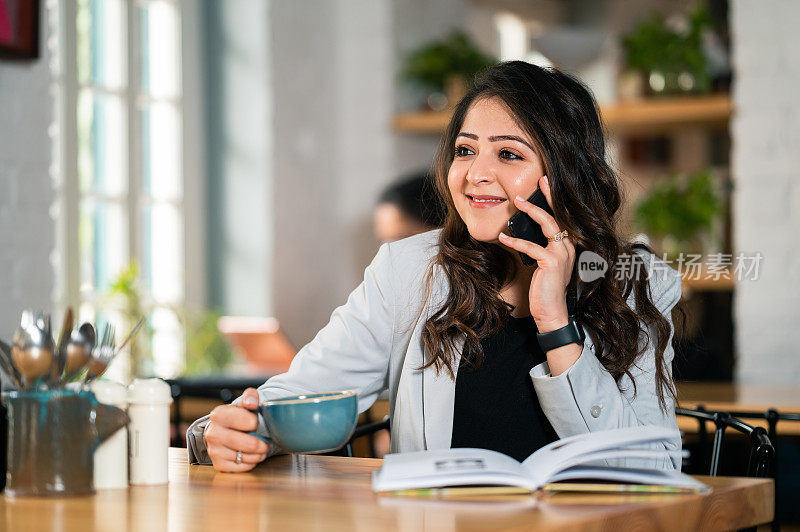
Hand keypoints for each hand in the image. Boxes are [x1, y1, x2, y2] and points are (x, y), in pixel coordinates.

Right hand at [204, 387, 269, 471]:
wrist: (226, 430)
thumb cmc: (239, 416)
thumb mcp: (245, 401)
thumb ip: (250, 396)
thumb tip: (251, 403)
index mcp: (218, 415)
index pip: (250, 422)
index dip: (256, 423)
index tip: (254, 422)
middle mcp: (213, 433)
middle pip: (250, 444)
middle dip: (263, 443)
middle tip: (264, 440)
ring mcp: (214, 451)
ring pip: (248, 457)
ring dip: (259, 454)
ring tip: (259, 447)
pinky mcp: (219, 465)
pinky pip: (243, 467)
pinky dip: (251, 462)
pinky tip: (250, 455)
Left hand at [498, 175, 575, 332]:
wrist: (551, 312)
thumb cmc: (545, 290)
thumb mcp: (543, 265)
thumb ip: (539, 248)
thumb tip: (523, 233)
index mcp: (567, 246)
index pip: (561, 218)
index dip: (554, 200)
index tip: (546, 183)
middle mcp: (568, 247)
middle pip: (556, 215)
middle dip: (546, 197)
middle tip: (538, 181)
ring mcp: (562, 254)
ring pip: (546, 225)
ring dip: (530, 212)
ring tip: (516, 202)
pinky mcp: (551, 262)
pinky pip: (531, 246)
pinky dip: (515, 241)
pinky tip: (503, 238)